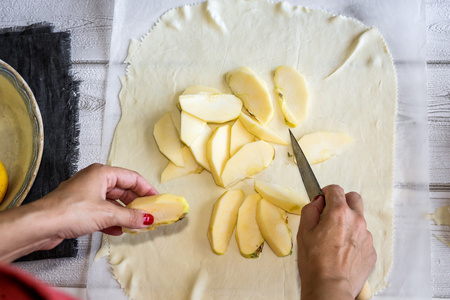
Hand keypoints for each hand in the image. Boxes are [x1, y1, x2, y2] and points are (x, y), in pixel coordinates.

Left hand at [0, 164, 157, 261]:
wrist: (41, 225)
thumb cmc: (70, 211)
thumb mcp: (107, 214)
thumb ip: (130, 217)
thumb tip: (147, 219)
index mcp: (102, 173)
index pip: (131, 177)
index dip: (146, 189)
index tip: (156, 199)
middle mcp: (95, 180)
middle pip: (122, 190)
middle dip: (135, 203)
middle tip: (148, 214)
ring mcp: (86, 194)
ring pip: (112, 202)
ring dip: (124, 214)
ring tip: (135, 225)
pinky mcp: (80, 208)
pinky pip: (102, 212)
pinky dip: (112, 220)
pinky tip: (118, 230)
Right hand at [297, 185, 376, 299]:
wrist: (330, 287)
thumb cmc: (315, 262)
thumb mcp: (303, 232)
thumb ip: (310, 210)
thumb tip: (317, 202)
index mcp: (339, 213)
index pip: (336, 190)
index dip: (326, 192)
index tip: (323, 199)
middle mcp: (357, 221)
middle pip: (354, 198)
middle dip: (342, 201)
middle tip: (331, 213)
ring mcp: (366, 236)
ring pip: (359, 220)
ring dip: (349, 223)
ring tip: (335, 239)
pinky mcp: (371, 251)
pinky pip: (363, 238)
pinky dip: (354, 240)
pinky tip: (342, 252)